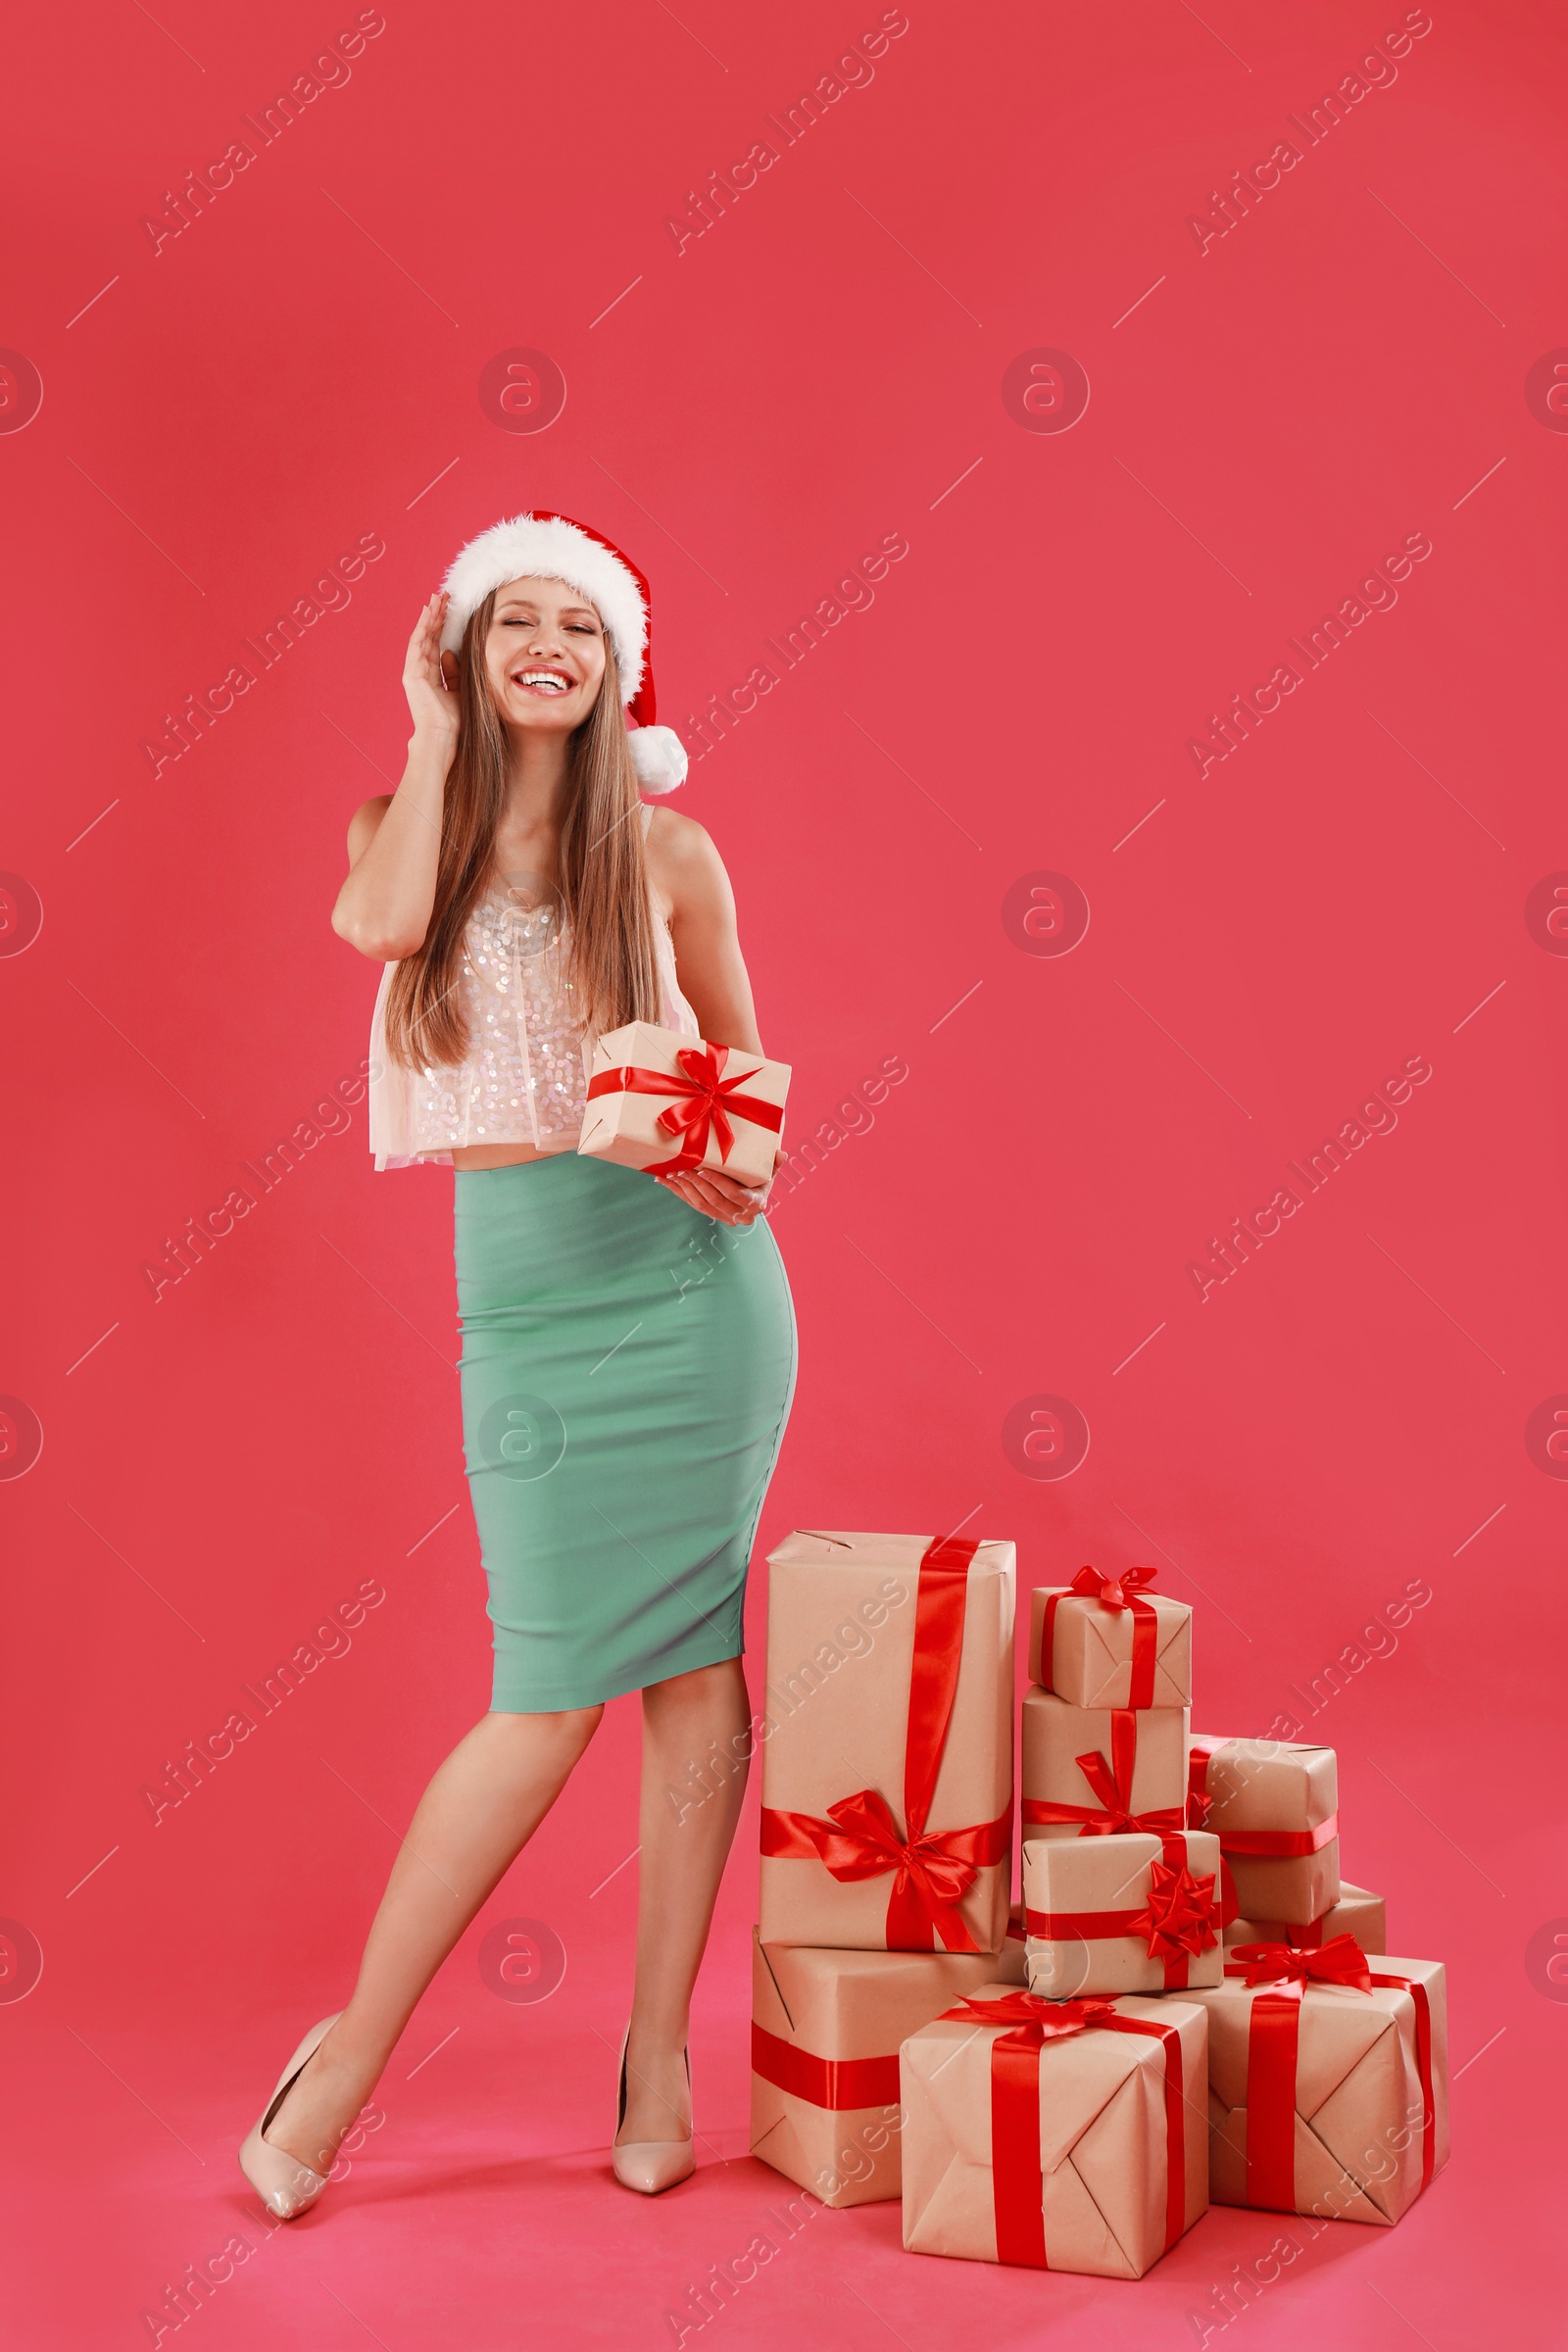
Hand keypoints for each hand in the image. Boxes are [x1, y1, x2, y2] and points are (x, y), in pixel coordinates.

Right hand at [403, 591, 459, 748]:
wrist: (442, 737)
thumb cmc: (453, 721)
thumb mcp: (460, 690)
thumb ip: (454, 672)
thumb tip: (450, 652)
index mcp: (431, 677)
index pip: (436, 645)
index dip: (442, 627)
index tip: (449, 610)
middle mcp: (420, 672)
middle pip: (428, 637)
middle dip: (435, 616)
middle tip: (443, 596)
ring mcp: (414, 672)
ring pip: (422, 637)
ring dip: (429, 617)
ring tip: (436, 598)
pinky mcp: (411, 673)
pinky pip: (417, 644)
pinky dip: (422, 627)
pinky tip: (428, 613)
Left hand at [655, 1164, 771, 1223]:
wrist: (754, 1192)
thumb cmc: (761, 1177)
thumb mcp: (769, 1170)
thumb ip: (774, 1163)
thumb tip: (781, 1154)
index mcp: (756, 1204)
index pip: (735, 1195)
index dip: (718, 1183)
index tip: (704, 1170)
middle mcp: (740, 1215)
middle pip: (714, 1200)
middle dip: (696, 1184)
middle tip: (683, 1168)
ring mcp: (724, 1217)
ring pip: (700, 1204)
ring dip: (684, 1188)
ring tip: (672, 1173)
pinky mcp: (710, 1214)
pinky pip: (691, 1204)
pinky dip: (676, 1192)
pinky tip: (663, 1180)